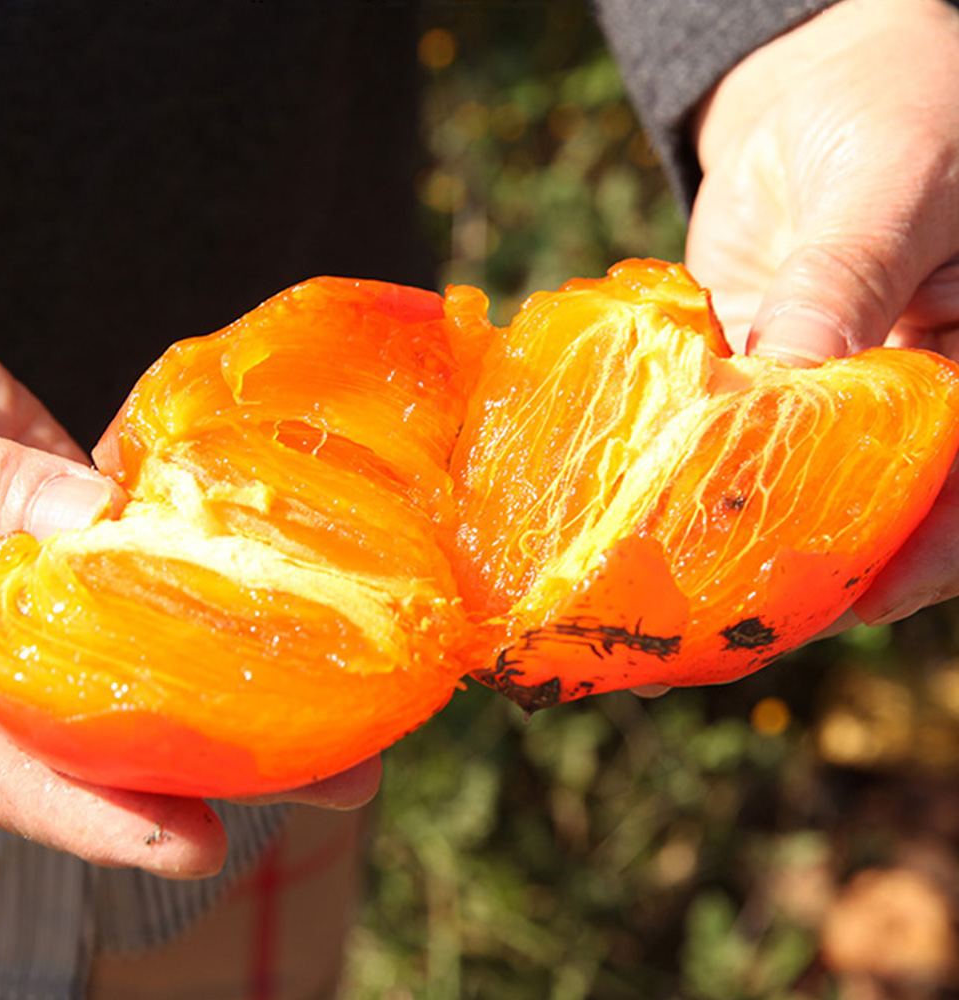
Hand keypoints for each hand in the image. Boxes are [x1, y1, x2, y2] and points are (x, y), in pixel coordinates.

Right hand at [0, 331, 378, 876]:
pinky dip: (227, 574)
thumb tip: (101, 524)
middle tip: (344, 783)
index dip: (97, 816)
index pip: (8, 768)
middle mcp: (8, 645)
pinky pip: (167, 557)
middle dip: (231, 761)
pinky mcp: (91, 524)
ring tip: (360, 702)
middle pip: (119, 726)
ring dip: (253, 672)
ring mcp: (60, 584)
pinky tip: (303, 587)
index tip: (196, 845)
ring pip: (160, 645)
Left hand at [685, 0, 958, 630]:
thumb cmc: (896, 111)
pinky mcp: (757, 374)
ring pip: (796, 475)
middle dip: (824, 557)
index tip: (869, 601)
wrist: (818, 92)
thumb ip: (846, 276)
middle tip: (757, 611)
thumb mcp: (891, 183)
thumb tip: (791, 375)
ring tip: (693, 577)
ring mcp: (827, 389)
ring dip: (747, 519)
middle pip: (879, 497)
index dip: (932, 552)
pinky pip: (730, 426)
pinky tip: (653, 488)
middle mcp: (906, 391)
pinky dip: (695, 454)